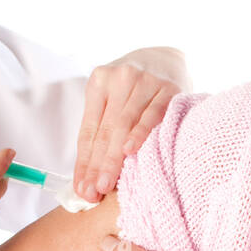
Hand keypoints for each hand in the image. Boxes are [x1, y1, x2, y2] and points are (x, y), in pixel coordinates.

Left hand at [73, 49, 189, 204]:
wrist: (168, 58)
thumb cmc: (137, 90)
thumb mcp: (114, 99)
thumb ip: (102, 131)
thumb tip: (88, 180)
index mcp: (99, 82)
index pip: (89, 131)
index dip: (84, 162)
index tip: (82, 188)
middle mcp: (120, 78)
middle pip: (105, 130)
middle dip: (97, 165)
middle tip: (93, 192)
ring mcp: (145, 81)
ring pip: (124, 125)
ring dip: (114, 157)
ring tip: (106, 183)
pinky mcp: (168, 88)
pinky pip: (152, 115)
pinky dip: (140, 133)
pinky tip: (130, 150)